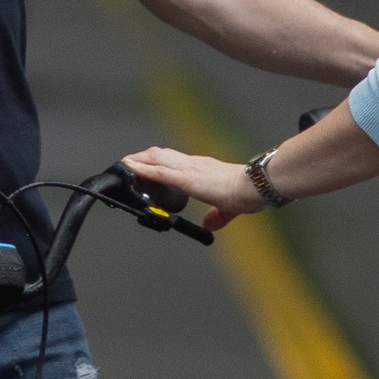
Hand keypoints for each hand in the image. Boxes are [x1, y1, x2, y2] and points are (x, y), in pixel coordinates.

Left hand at [120, 144, 263, 232]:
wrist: (254, 186)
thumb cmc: (247, 192)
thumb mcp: (229, 207)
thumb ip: (217, 215)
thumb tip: (210, 224)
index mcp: (203, 169)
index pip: (175, 161)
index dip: (159, 161)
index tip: (147, 165)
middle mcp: (194, 164)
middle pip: (162, 154)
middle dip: (143, 157)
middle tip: (129, 161)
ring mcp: (190, 169)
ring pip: (157, 158)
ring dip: (139, 160)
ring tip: (124, 163)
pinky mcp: (188, 178)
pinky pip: (160, 171)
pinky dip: (143, 169)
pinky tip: (131, 169)